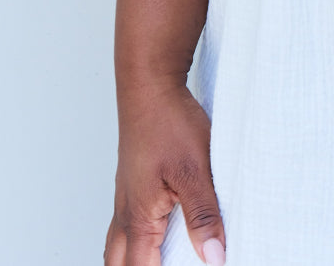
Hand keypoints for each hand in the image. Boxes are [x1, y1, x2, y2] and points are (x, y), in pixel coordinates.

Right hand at [104, 81, 225, 265]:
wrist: (150, 85)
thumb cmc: (168, 123)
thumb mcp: (195, 171)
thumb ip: (204, 216)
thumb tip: (214, 258)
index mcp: (139, 218)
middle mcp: (126, 212)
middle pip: (119, 263)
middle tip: (162, 265)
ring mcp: (126, 196)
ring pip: (119, 245)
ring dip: (133, 259)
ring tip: (158, 260)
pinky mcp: (133, 182)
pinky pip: (126, 224)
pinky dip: (136, 239)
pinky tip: (157, 232)